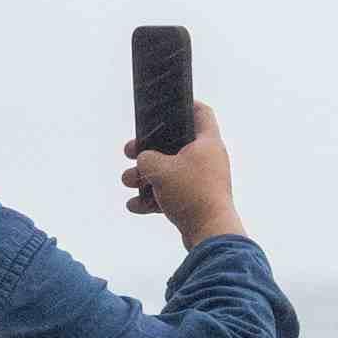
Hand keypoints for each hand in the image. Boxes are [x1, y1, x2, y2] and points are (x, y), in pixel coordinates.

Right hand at [125, 106, 242, 243]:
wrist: (209, 233)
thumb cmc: (190, 193)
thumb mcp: (159, 169)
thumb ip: (145, 158)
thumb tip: (144, 162)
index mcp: (207, 142)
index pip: (201, 113)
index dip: (185, 105)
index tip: (166, 106)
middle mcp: (208, 159)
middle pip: (174, 146)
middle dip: (148, 151)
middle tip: (130, 152)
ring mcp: (203, 181)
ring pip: (169, 172)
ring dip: (146, 177)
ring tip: (128, 182)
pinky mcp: (196, 202)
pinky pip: (171, 195)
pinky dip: (153, 199)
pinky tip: (135, 205)